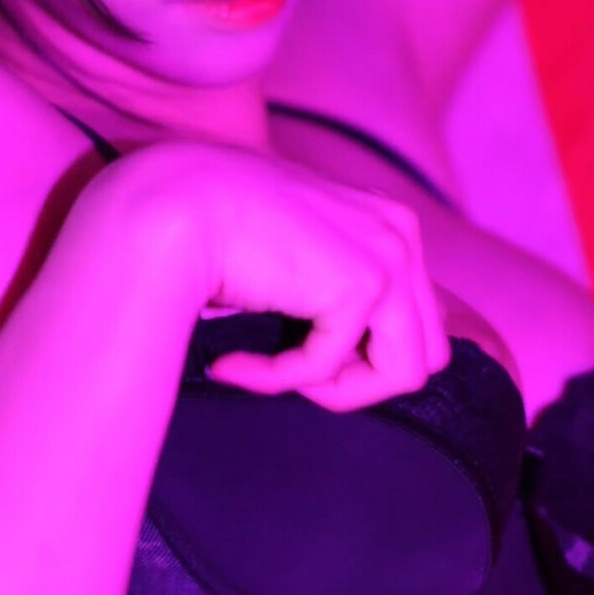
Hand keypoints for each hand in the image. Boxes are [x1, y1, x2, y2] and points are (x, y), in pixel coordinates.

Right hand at [122, 140, 451, 412]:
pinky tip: (232, 364)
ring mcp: (389, 255)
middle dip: (358, 378)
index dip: (359, 355)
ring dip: (333, 390)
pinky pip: (330, 370)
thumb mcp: (290, 258)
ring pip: (404, 374)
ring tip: (269, 374)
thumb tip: (354, 363)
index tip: (291, 351)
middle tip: (287, 373)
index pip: (413, 319)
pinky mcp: (362, 283)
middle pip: (423, 350)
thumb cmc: (209, 231)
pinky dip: (278, 379)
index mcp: (387, 222)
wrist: (170, 204)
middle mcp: (400, 232)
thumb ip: (330, 294)